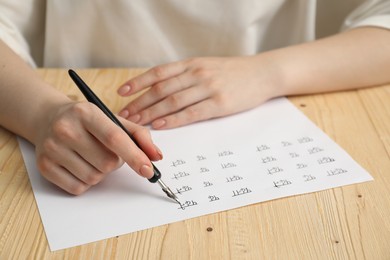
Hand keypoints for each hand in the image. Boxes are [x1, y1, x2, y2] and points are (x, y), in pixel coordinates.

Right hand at [34, 101, 162, 194]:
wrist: (48, 118)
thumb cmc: (87, 121)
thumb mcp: (112, 119)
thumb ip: (139, 136)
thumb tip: (156, 157)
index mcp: (86, 113)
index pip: (114, 138)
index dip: (135, 156)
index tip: (149, 170)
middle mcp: (66, 128)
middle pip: (107, 163)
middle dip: (115, 162)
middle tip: (108, 152)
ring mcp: (52, 148)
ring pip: (94, 178)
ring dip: (101, 173)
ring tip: (92, 156)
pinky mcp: (44, 166)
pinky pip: (78, 188)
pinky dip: (86, 182)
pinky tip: (80, 165)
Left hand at [117, 56, 280, 128]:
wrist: (262, 73)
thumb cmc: (233, 72)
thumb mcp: (207, 65)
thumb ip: (185, 74)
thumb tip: (160, 88)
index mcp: (192, 64)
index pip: (158, 73)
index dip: (138, 83)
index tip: (122, 92)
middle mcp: (197, 74)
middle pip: (161, 89)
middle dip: (140, 103)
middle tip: (125, 115)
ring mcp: (208, 88)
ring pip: (172, 102)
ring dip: (151, 113)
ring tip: (136, 123)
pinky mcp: (219, 104)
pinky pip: (190, 113)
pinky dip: (173, 120)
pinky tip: (160, 125)